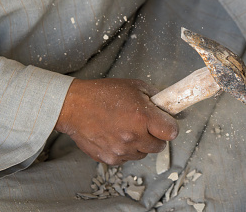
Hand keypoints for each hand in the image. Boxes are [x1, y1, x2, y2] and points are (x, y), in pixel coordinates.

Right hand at [55, 78, 178, 165]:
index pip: (171, 132)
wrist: (74, 106)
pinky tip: (114, 135)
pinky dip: (124, 149)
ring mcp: (121, 150)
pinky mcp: (110, 158)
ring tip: (125, 128)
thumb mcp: (134, 86)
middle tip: (144, 125)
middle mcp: (133, 137)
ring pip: (142, 153)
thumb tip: (166, 107)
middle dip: (155, 136)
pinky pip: (126, 158)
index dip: (169, 127)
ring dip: (139, 144)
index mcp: (143, 118)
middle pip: (159, 146)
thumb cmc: (103, 94)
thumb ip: (154, 98)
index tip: (164, 123)